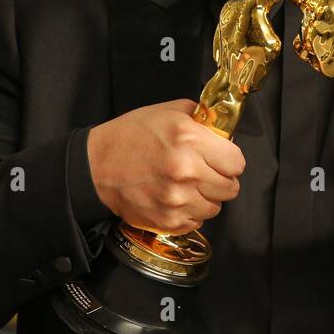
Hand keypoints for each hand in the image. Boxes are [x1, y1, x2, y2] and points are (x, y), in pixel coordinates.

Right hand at [86, 99, 244, 234]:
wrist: (96, 165)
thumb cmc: (131, 135)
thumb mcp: (169, 112)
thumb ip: (203, 120)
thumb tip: (226, 135)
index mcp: (190, 139)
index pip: (237, 162)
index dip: (230, 159)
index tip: (221, 158)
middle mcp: (186, 171)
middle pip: (230, 187)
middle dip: (221, 179)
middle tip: (205, 172)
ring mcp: (177, 199)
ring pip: (215, 207)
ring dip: (206, 197)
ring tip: (188, 185)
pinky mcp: (167, 220)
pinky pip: (196, 222)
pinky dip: (190, 212)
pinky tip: (176, 198)